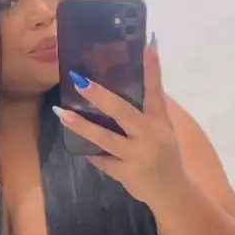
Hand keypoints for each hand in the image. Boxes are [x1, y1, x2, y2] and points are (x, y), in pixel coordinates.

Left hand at [53, 37, 186, 205]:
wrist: (172, 192)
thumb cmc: (166, 155)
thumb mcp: (164, 130)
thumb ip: (149, 109)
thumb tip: (133, 81)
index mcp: (159, 121)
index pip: (156, 89)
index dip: (152, 65)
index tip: (147, 42)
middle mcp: (149, 136)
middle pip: (122, 111)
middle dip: (99, 95)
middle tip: (79, 80)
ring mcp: (136, 156)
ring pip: (104, 138)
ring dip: (81, 125)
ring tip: (61, 113)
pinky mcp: (125, 173)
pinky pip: (101, 159)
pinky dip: (90, 151)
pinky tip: (75, 143)